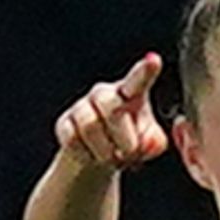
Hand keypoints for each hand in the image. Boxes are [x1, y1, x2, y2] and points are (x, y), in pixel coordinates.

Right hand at [55, 54, 167, 171]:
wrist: (101, 158)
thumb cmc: (131, 143)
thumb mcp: (150, 145)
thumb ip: (154, 142)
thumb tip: (148, 141)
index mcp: (132, 93)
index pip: (139, 80)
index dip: (146, 70)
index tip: (154, 60)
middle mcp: (104, 93)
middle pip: (110, 106)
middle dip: (122, 135)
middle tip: (129, 151)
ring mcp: (82, 106)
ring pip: (89, 125)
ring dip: (105, 149)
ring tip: (112, 155)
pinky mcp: (64, 122)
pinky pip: (73, 140)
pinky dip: (87, 155)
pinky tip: (93, 155)